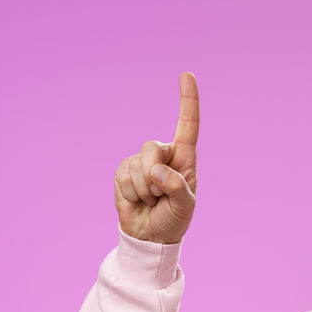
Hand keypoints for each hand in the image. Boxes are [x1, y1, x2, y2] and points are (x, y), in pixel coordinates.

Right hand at [114, 72, 198, 243]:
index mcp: (184, 159)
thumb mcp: (185, 207)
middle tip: (159, 196)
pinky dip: (131, 193)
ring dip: (144, 190)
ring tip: (150, 201)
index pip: (188, 125)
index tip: (187, 75)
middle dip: (153, 175)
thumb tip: (157, 171)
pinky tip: (137, 200)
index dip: (188, 100)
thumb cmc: (173, 220)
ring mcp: (141, 162)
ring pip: (136, 165)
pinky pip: (123, 177)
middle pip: (151, 147)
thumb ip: (177, 188)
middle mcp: (163, 156)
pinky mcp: (123, 171)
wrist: (150, 236)